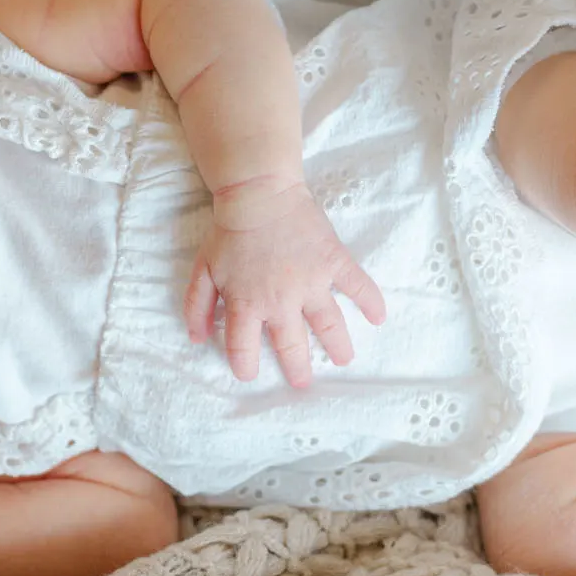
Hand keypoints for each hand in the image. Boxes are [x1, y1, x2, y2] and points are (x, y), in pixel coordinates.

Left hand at [183, 181, 385, 385]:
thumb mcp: (202, 269)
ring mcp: (311, 283)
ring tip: (343, 360)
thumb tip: (197, 339)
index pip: (244, 347)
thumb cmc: (229, 232)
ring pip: (329, 325)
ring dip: (337, 346)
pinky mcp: (333, 262)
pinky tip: (379, 317)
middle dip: (297, 369)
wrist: (259, 193)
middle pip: (291, 345)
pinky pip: (357, 285)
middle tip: (302, 382)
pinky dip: (370, 301)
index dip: (245, 366)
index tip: (250, 374)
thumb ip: (196, 305)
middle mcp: (281, 301)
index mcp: (247, 304)